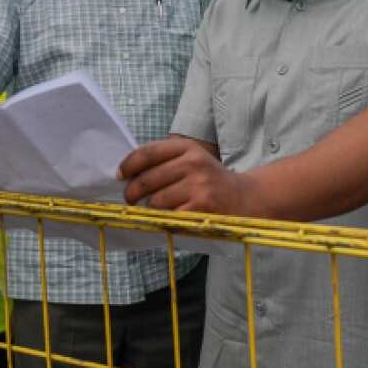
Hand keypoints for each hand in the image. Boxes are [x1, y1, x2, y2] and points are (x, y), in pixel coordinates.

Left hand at [119, 137, 249, 213]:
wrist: (248, 199)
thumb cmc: (209, 180)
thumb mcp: (191, 160)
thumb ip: (163, 161)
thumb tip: (125, 174)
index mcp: (187, 147)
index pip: (147, 153)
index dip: (128, 165)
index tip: (120, 175)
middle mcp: (194, 163)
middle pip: (147, 179)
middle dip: (132, 192)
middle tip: (129, 198)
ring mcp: (199, 186)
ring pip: (156, 201)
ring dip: (149, 208)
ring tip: (153, 209)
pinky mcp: (203, 208)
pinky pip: (170, 217)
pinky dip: (165, 220)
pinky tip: (169, 219)